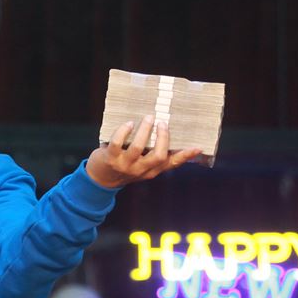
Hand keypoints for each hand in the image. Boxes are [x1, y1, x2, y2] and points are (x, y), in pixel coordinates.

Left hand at [86, 115, 200, 187]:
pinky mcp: (110, 158)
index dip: (185, 156)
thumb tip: (169, 135)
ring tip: (148, 118)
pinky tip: (128, 124)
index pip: (171, 164)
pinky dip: (124, 131)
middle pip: (158, 156)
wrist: (100, 179)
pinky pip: (117, 143)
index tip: (198, 147)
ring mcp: (125, 165)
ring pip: (138, 147)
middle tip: (162, 122)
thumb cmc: (124, 167)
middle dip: (162, 138)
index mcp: (151, 171)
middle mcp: (140, 170)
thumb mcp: (142, 166)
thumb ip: (155, 156)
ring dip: (144, 130)